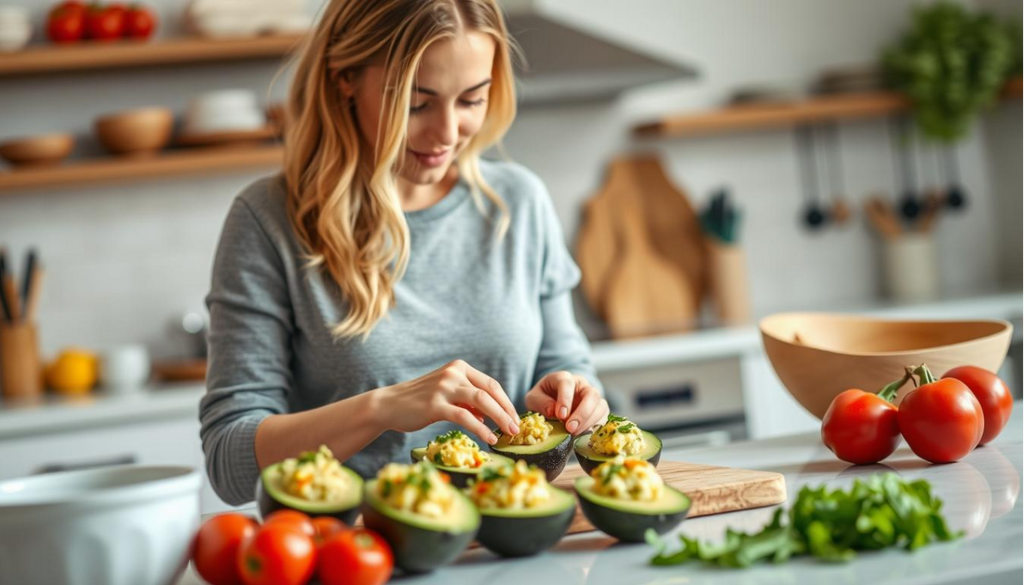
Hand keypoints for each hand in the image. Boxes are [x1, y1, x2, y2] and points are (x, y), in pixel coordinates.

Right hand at [375, 360, 519, 443]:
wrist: (389, 404)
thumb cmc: (419, 401)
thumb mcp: (447, 394)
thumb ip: (467, 401)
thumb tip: (488, 416)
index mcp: (459, 367)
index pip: (491, 384)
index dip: (506, 402)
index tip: (514, 418)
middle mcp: (454, 373)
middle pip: (490, 391)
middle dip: (507, 411)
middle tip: (516, 428)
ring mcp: (444, 387)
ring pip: (482, 401)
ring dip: (499, 418)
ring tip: (508, 433)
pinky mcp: (435, 405)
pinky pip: (465, 417)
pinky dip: (481, 429)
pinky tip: (488, 439)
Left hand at [525, 371, 608, 434]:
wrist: (550, 402)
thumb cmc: (542, 399)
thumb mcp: (533, 399)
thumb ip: (540, 402)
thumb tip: (552, 411)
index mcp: (564, 378)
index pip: (568, 384)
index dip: (565, 400)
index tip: (561, 415)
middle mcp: (582, 386)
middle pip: (591, 394)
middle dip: (582, 413)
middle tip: (570, 429)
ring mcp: (592, 398)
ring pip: (601, 406)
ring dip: (589, 422)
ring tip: (574, 434)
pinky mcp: (598, 411)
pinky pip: (603, 418)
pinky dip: (595, 427)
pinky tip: (582, 435)